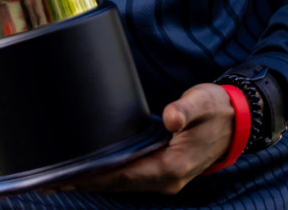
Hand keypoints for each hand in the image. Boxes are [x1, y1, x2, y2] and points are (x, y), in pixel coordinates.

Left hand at [52, 83, 234, 194]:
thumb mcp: (204, 102)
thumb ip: (186, 109)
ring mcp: (164, 178)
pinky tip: (90, 172)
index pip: (125, 175)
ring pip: (122, 184)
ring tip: (61, 179)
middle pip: (118, 184)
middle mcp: (166, 179)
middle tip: (50, 180)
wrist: (237, 122)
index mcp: (172, 166)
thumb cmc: (217, 109)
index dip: (97, 177)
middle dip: (85, 183)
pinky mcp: (162, 170)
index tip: (70, 176)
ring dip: (94, 183)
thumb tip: (171, 117)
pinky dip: (107, 177)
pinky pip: (129, 178)